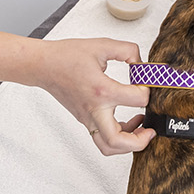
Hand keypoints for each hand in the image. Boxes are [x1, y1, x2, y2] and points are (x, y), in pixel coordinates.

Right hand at [33, 39, 151, 154]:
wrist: (43, 66)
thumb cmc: (67, 56)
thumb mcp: (102, 45)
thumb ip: (127, 50)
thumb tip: (142, 63)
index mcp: (102, 90)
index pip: (137, 100)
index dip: (149, 92)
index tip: (148, 84)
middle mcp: (94, 109)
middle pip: (118, 141)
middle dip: (140, 141)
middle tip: (150, 130)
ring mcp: (87, 118)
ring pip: (108, 147)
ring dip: (128, 144)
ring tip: (140, 129)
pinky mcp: (84, 120)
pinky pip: (102, 138)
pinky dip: (117, 138)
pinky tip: (125, 123)